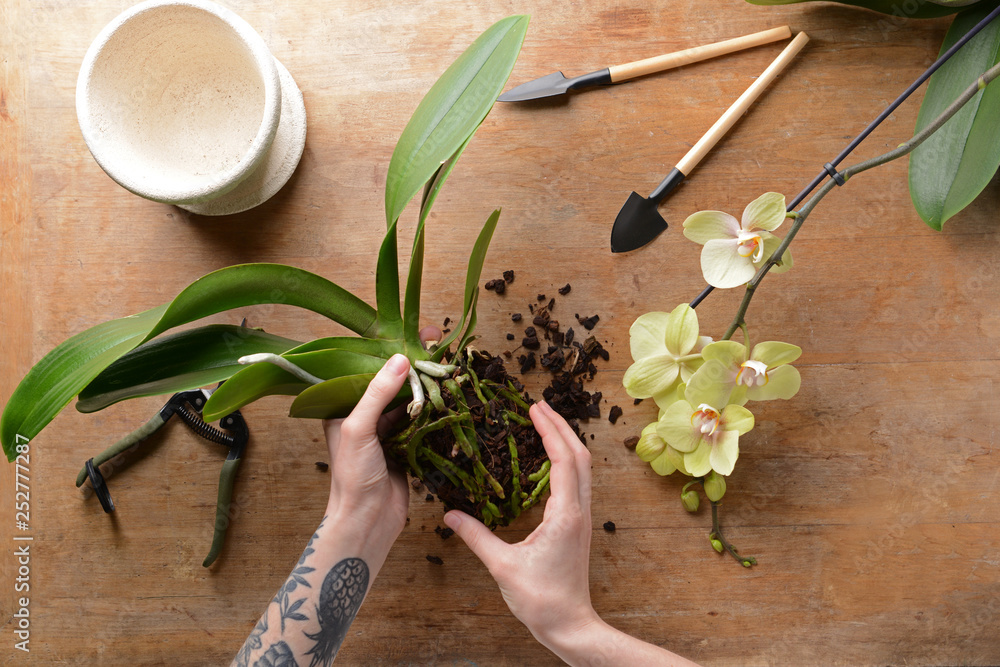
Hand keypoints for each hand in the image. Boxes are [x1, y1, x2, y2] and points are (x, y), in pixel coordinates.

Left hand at [323, 327, 439, 544]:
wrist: (368, 522)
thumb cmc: (353, 478)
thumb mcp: (358, 428)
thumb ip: (377, 393)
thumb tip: (401, 359)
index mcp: (344, 408)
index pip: (368, 369)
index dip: (392, 350)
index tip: (417, 334)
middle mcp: (365, 416)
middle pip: (392, 382)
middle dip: (415, 364)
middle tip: (439, 342)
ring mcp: (387, 431)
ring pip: (410, 400)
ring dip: (428, 385)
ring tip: (449, 364)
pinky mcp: (407, 447)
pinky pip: (422, 421)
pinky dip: (435, 409)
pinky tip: (450, 395)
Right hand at [443, 401, 598, 644]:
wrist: (569, 624)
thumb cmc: (541, 599)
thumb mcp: (502, 566)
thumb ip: (476, 537)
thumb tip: (449, 515)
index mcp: (564, 515)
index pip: (563, 460)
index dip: (550, 431)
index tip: (534, 408)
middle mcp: (579, 511)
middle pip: (580, 456)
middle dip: (561, 427)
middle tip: (539, 406)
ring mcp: (582, 518)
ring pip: (583, 468)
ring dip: (566, 442)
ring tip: (545, 424)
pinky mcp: (578, 525)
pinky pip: (578, 482)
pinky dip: (566, 461)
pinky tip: (548, 460)